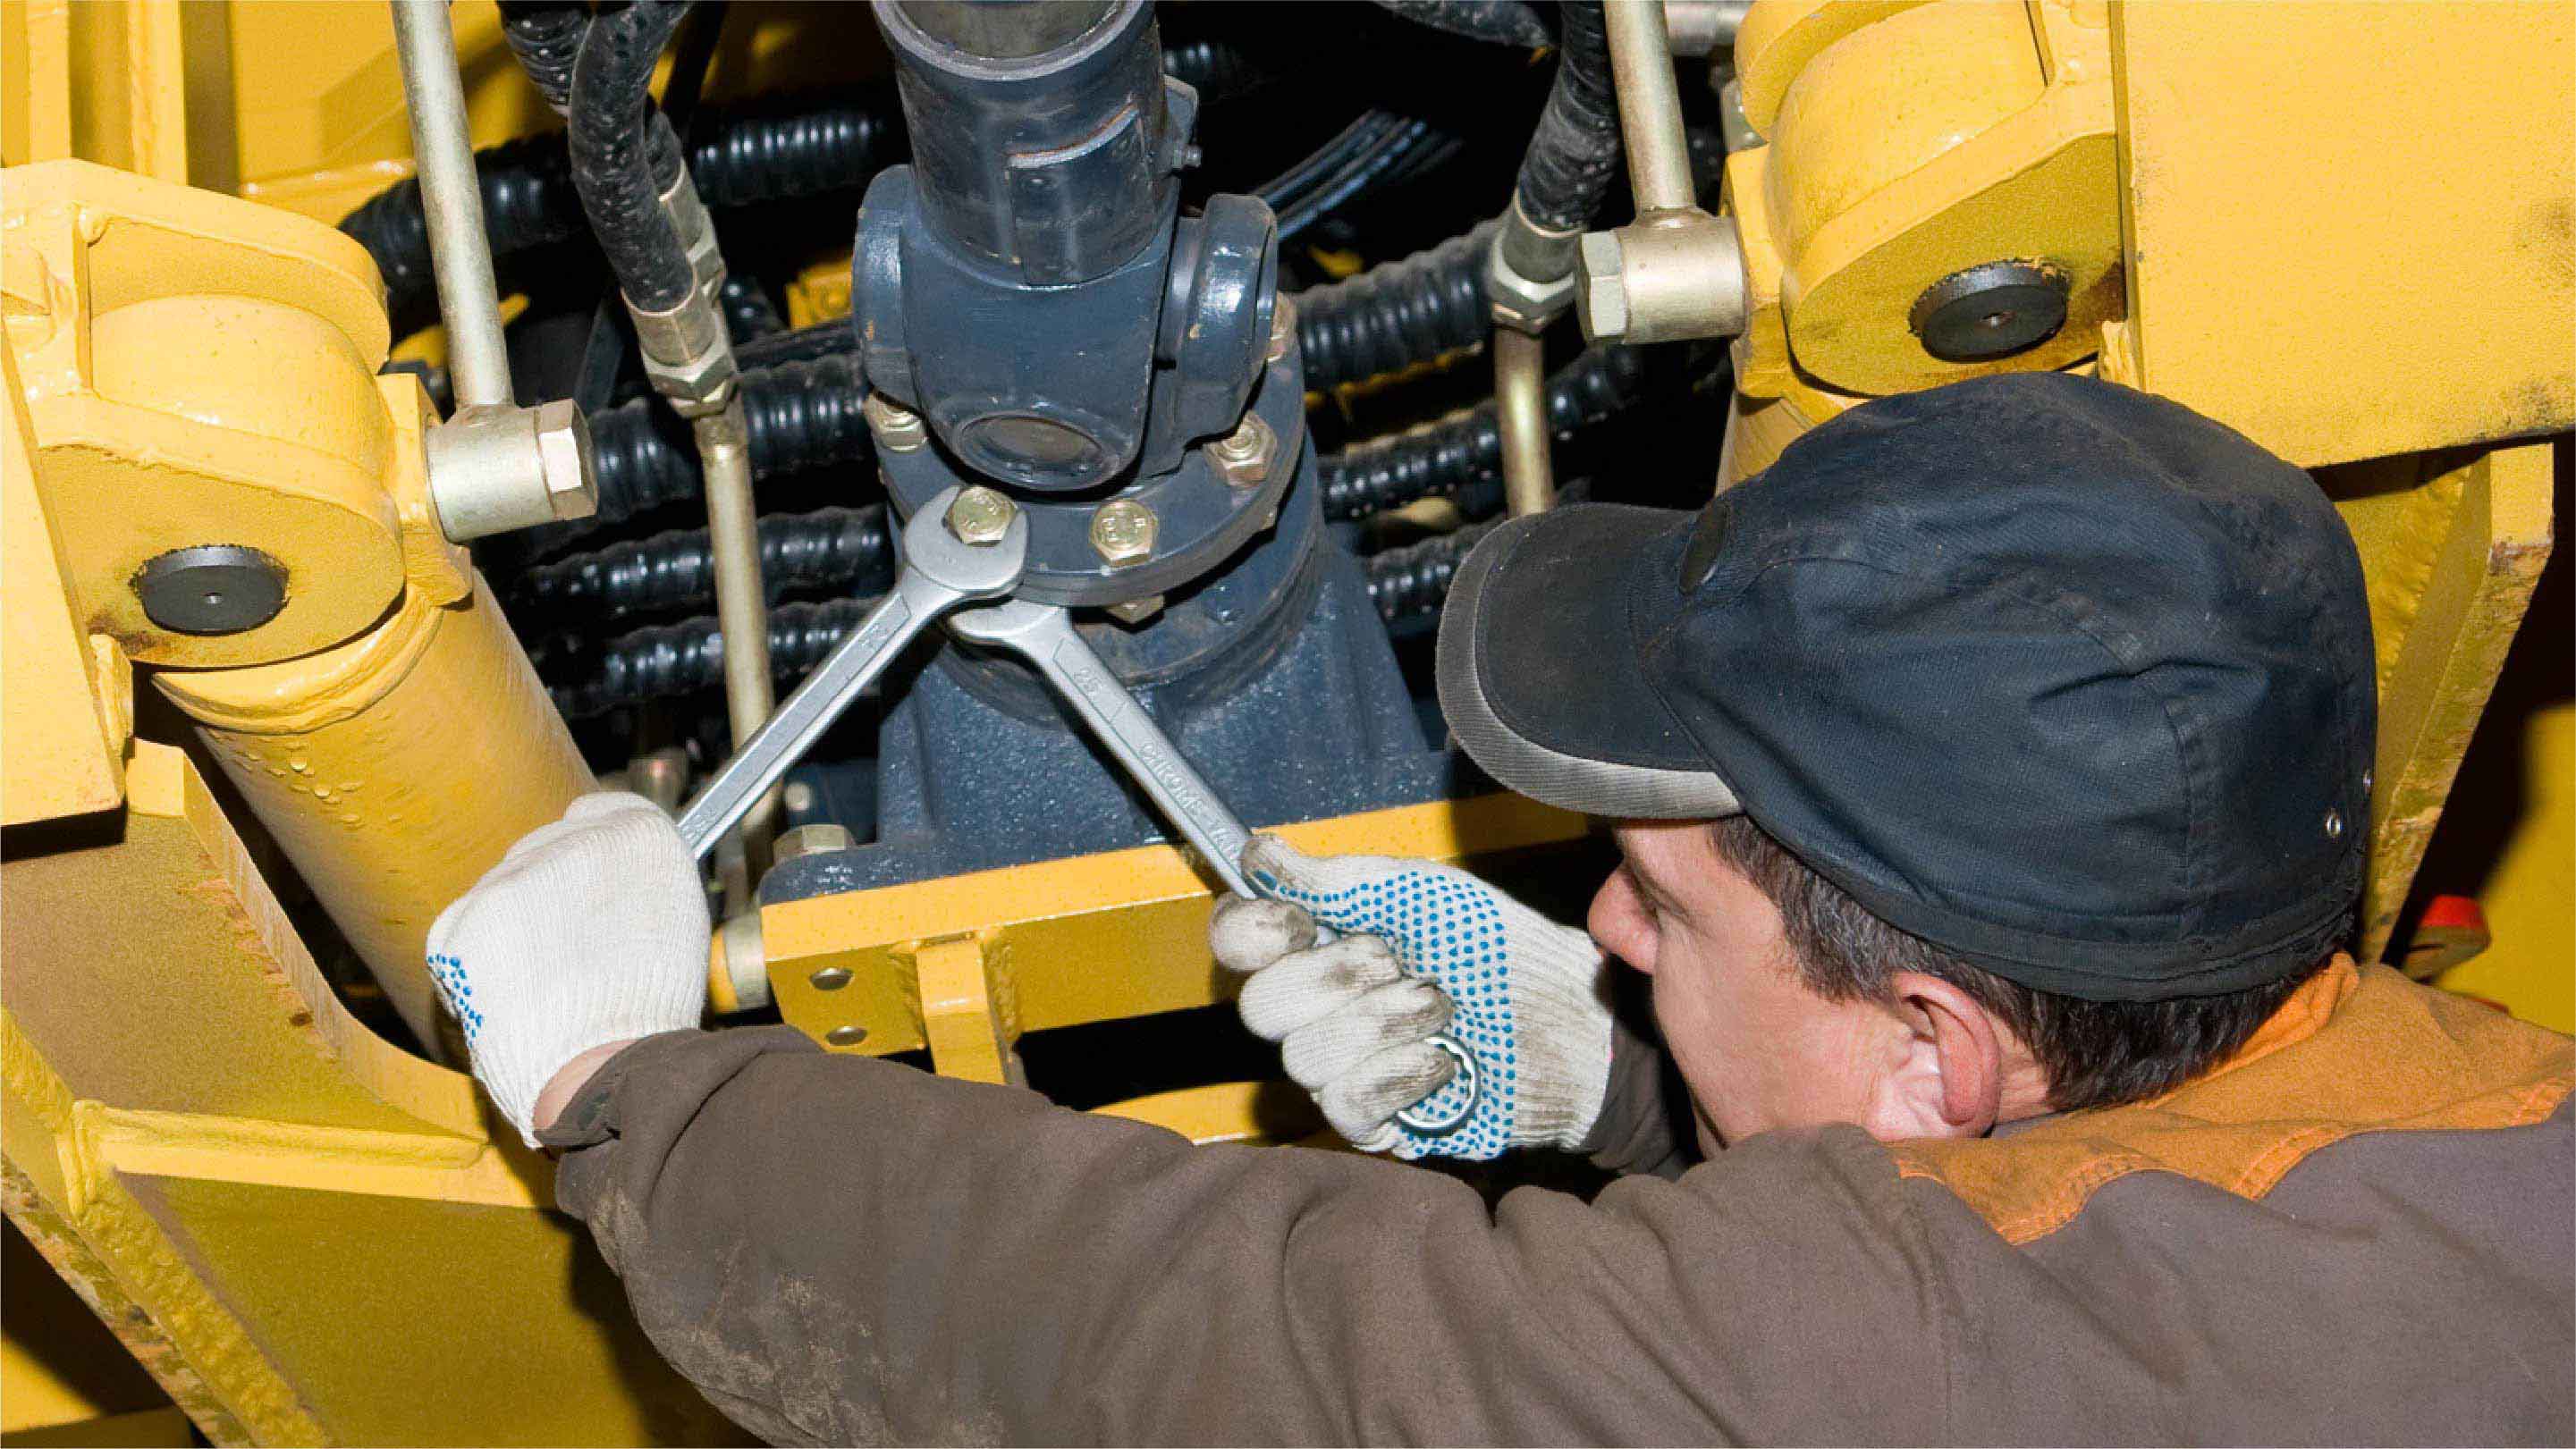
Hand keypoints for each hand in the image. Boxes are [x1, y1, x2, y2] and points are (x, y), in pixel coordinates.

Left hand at [426, 793, 708, 1144]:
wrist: (599, 1065)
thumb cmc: (649, 1007)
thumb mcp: (680, 921)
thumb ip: (641, 876)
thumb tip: (612, 869)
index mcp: (638, 833)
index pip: (603, 810)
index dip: (597, 855)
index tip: (597, 883)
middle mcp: (571, 838)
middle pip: (547, 846)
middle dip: (554, 888)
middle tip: (575, 947)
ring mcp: (510, 877)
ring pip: (503, 886)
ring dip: (516, 923)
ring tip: (546, 981)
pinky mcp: (461, 919)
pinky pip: (462, 925)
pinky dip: (475, 957)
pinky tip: (510, 992)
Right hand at [1210, 837, 1612, 1160]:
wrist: (1562, 1016)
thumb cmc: (1490, 946)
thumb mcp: (1413, 892)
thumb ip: (1331, 877)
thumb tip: (1255, 851)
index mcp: (1314, 944)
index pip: (1233, 941)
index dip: (1255, 931)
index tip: (1304, 919)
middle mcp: (1313, 1009)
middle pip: (1258, 1005)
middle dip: (1338, 976)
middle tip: (1398, 960)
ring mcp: (1338, 1069)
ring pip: (1305, 1056)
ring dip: (1386, 1021)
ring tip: (1442, 1006)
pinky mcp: (1371, 1122)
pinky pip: (1345, 1103)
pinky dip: (1403, 1072)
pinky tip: (1447, 1058)